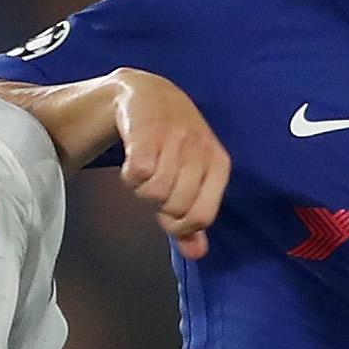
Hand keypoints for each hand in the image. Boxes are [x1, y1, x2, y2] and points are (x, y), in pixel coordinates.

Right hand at [110, 69, 229, 257]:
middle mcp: (200, 149)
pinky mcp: (147, 132)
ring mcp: (174, 139)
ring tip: (146, 168)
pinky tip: (133, 160)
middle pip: (175, 207)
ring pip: (154, 193)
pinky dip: (129, 175)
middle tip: (156, 184)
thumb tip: (197, 254)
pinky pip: (137, 175)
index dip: (180, 225)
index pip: (202, 216)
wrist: (148, 94)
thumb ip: (193, 217)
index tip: (169, 212)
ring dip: (142, 188)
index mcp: (219, 163)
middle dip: (159, 205)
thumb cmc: (174, 142)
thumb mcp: (193, 177)